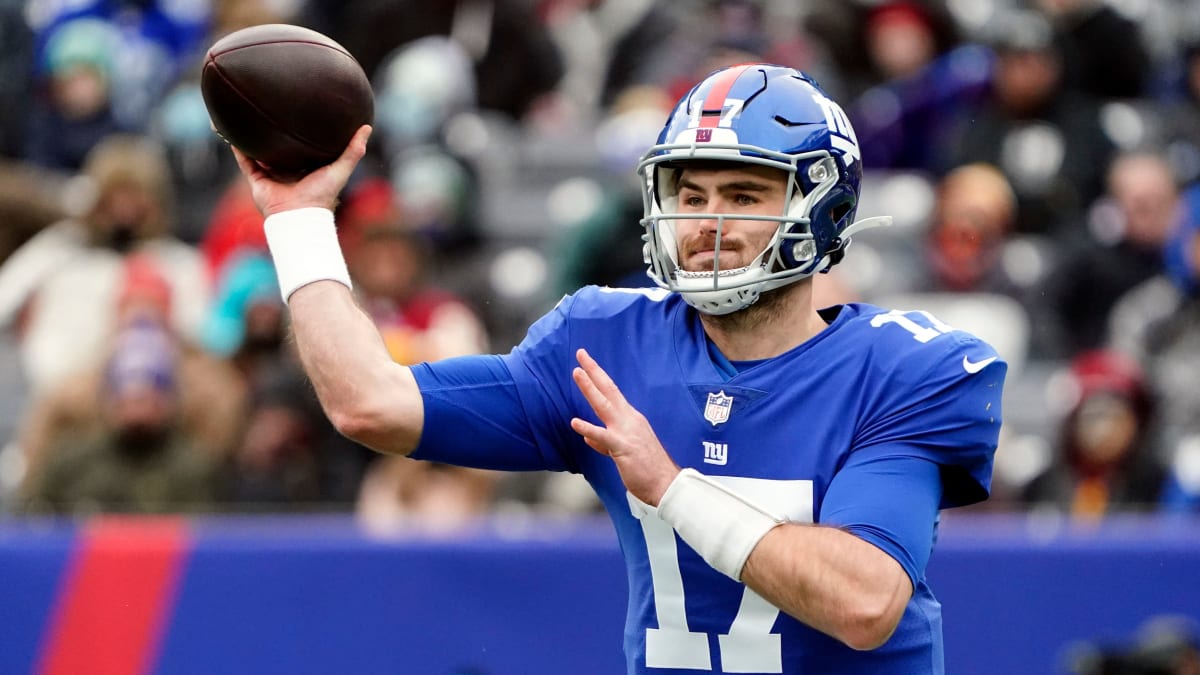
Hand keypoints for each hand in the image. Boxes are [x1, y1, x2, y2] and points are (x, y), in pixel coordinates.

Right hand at [231, 125, 372, 216]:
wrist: (299, 215)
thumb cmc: (322, 195)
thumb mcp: (341, 168)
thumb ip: (354, 150)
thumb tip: (367, 127)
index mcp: (307, 168)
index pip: (304, 146)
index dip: (301, 132)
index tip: (299, 111)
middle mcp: (288, 170)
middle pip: (280, 147)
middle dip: (275, 133)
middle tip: (273, 107)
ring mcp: (271, 175)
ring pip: (259, 151)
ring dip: (252, 137)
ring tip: (247, 115)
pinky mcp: (256, 180)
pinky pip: (244, 160)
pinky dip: (237, 147)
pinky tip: (231, 130)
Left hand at [570, 348, 679, 504]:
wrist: (666, 485)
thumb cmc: (648, 469)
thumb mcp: (624, 451)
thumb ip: (604, 442)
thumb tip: (588, 437)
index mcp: (630, 419)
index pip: (612, 392)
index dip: (598, 376)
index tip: (587, 363)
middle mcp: (629, 420)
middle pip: (609, 390)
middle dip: (594, 371)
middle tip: (581, 353)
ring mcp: (626, 432)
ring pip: (604, 405)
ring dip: (589, 388)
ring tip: (576, 373)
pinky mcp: (623, 447)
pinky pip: (603, 436)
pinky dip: (589, 428)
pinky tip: (575, 422)